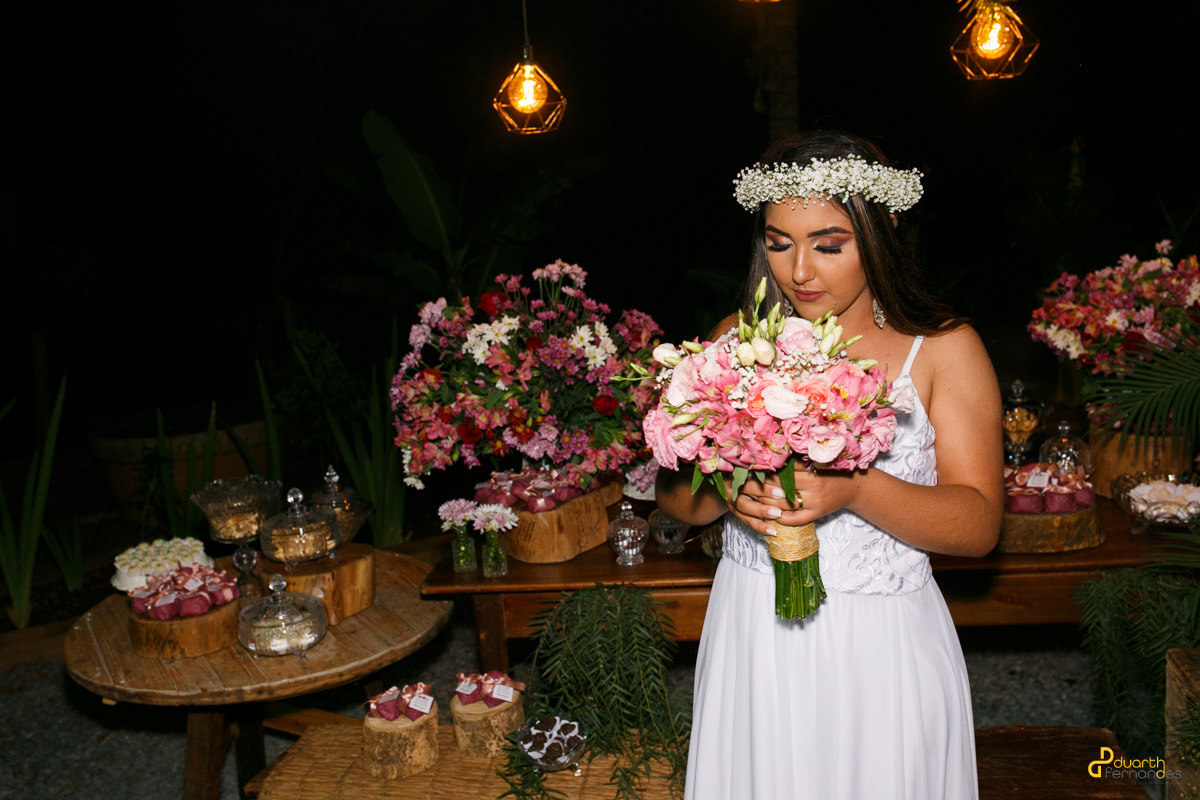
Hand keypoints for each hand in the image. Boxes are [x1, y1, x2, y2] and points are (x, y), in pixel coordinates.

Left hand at [725, 467, 865, 536]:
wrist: (854, 487)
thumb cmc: (832, 470)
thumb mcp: (815, 461)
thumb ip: (795, 461)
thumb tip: (769, 454)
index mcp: (810, 471)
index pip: (780, 473)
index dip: (762, 471)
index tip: (745, 468)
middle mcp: (813, 488)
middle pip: (778, 489)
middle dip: (758, 487)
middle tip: (739, 483)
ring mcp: (814, 504)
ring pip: (783, 505)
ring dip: (764, 503)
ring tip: (748, 498)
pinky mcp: (816, 515)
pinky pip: (794, 519)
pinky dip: (780, 518)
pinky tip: (767, 515)